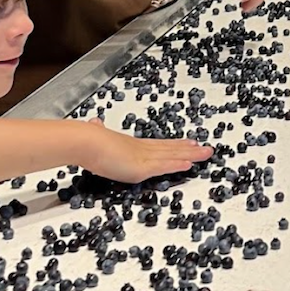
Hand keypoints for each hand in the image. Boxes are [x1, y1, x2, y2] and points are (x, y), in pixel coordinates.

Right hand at [86, 119, 212, 182]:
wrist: (83, 140)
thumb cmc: (86, 139)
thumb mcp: (95, 134)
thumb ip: (97, 131)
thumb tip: (94, 122)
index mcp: (132, 144)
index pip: (158, 144)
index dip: (175, 144)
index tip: (188, 142)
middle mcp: (140, 150)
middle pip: (171, 149)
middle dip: (189, 149)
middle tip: (205, 149)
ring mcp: (142, 158)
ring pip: (172, 155)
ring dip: (191, 155)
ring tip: (206, 153)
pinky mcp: (140, 168)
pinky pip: (162, 166)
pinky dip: (176, 165)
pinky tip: (189, 165)